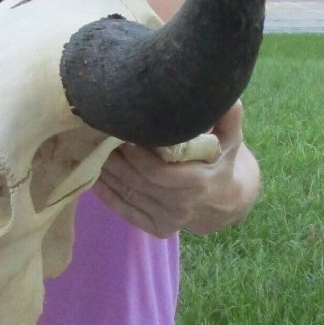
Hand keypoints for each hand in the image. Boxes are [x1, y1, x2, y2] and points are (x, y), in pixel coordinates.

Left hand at [93, 102, 259, 237]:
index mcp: (198, 184)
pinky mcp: (156, 228)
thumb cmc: (221, 161)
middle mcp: (182, 207)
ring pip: (128, 194)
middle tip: (99, 138)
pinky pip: (125, 211)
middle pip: (137, 182)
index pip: (158, 172)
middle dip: (116, 160)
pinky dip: (106, 194)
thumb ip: (229, 118)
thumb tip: (228, 96)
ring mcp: (168, 220)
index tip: (122, 135)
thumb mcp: (231, 139)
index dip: (136, 155)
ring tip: (92, 151)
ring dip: (107, 173)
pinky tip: (93, 177)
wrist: (224, 201)